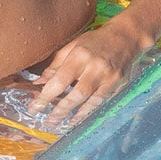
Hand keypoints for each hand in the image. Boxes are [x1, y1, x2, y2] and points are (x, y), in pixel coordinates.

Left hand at [26, 19, 155, 128]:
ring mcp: (108, 76)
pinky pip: (100, 101)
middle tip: (48, 121)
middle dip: (60, 110)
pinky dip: (87, 111)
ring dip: (73, 114)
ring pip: (89, 100)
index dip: (46, 96)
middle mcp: (94, 67)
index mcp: (80, 55)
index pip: (60, 80)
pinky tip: (77, 118)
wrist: (126, 36)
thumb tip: (39, 83)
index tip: (35, 108)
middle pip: (76, 94)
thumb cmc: (95, 40)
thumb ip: (55, 65)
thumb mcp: (72, 46)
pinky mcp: (117, 83)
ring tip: (60, 123)